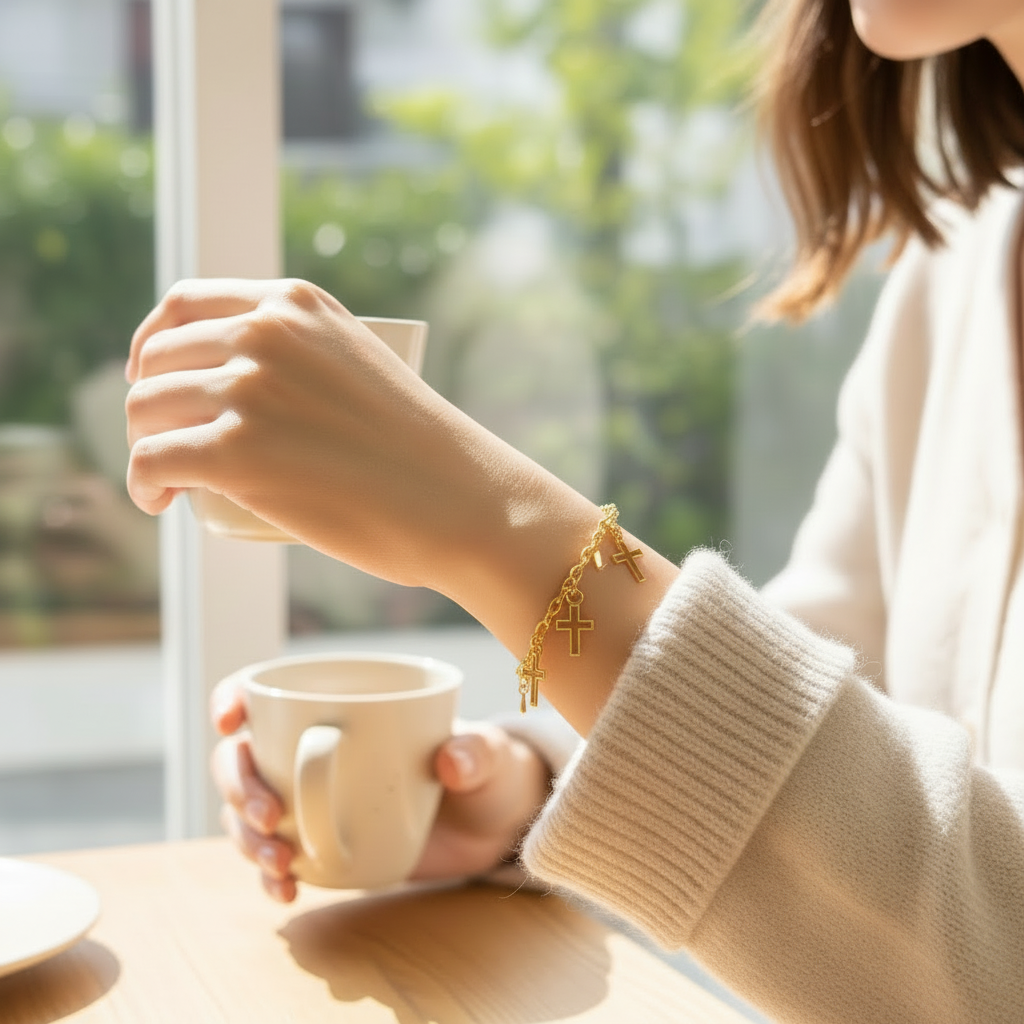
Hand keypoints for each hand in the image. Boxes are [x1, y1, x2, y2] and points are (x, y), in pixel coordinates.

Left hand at [125, 278, 548, 593]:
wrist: (459, 498)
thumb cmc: (417, 448)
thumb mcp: (357, 364)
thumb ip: (306, 354)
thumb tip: (240, 384)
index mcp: (293, 305)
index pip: (184, 305)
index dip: (151, 344)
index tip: (151, 379)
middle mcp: (264, 334)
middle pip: (158, 362)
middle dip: (150, 406)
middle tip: (171, 445)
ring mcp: (248, 391)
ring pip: (146, 411)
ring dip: (144, 447)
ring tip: (168, 479)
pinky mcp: (236, 453)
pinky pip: (152, 460)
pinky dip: (142, 484)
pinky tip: (157, 499)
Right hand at [210, 676, 550, 901]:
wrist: (493, 825)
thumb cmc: (487, 769)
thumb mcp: (489, 756)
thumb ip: (476, 752)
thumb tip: (448, 762)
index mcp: (343, 708)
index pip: (267, 693)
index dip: (233, 699)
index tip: (232, 721)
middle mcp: (312, 750)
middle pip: (241, 758)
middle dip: (237, 784)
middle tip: (269, 814)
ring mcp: (311, 801)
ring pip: (246, 812)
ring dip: (246, 836)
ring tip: (280, 861)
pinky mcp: (320, 845)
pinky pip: (274, 858)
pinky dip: (269, 875)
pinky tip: (285, 888)